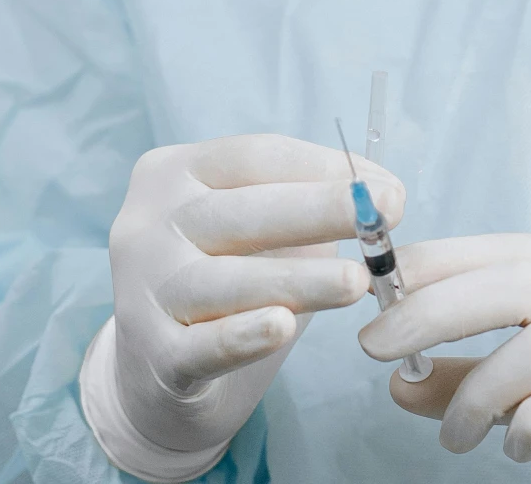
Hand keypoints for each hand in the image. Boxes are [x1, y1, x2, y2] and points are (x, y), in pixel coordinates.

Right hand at [102, 135, 403, 458]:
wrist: (152, 372)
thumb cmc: (220, 282)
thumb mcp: (253, 234)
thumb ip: (305, 210)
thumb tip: (384, 196)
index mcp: (172, 174)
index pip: (254, 158)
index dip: (323, 168)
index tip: (387, 188)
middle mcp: (146, 224)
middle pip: (242, 211)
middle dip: (321, 209)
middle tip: (386, 214)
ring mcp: (142, 290)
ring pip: (227, 280)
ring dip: (298, 279)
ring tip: (356, 281)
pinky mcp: (152, 356)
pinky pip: (202, 345)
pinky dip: (243, 336)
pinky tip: (282, 328)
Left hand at [357, 234, 530, 483]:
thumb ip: (484, 378)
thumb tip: (396, 381)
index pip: (508, 247)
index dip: (437, 261)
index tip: (374, 283)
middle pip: (510, 281)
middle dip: (429, 310)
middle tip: (371, 347)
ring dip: (474, 394)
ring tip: (456, 440)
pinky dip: (524, 425)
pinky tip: (515, 449)